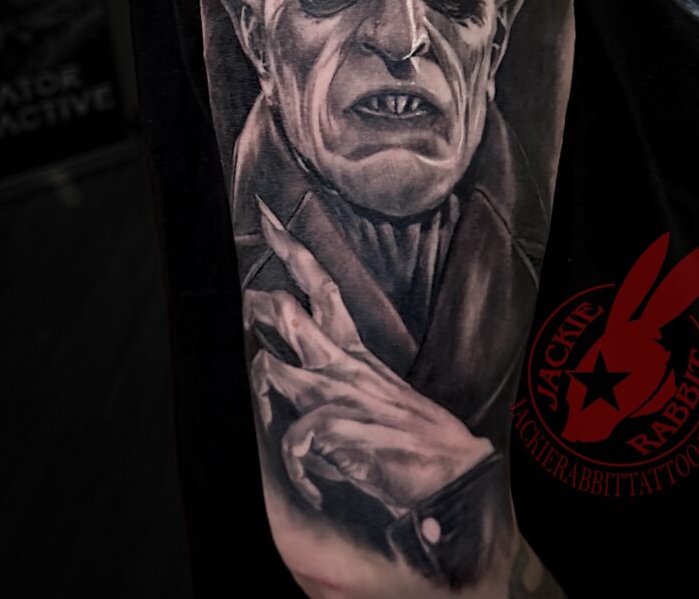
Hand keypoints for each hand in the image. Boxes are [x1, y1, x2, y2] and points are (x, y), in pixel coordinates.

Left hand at [245, 197, 493, 515]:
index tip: (267, 218)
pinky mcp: (345, 428)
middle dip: (260, 301)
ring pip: (278, 368)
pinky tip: (308, 479)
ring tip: (266, 401)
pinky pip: (296, 436)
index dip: (294, 253)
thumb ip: (340, 383)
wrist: (456, 474)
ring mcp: (345, 395)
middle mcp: (346, 366)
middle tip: (242, 294)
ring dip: (264, 384)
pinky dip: (295, 462)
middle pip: (294, 311)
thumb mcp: (377, 397)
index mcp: (355, 353)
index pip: (323, 290)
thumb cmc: (415, 441)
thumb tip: (296, 378)